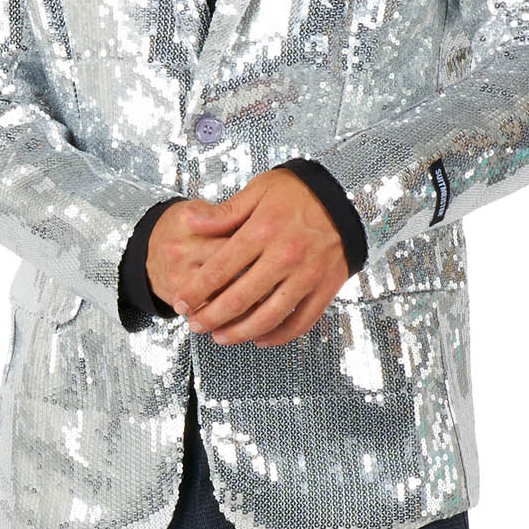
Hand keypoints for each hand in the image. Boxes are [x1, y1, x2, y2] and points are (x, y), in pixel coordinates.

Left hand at [149, 170, 351, 346]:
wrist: (346, 198)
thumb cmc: (300, 192)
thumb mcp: (259, 190)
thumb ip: (226, 212)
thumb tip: (193, 224)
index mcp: (263, 231)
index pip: (219, 269)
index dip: (196, 290)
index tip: (181, 302)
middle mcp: (284, 256)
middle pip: (239, 298)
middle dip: (211, 317)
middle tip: (194, 325)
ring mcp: (307, 275)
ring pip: (267, 316)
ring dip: (240, 332)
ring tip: (220, 337)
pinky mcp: (325, 288)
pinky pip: (300, 322)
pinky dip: (279, 336)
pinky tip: (260, 339)